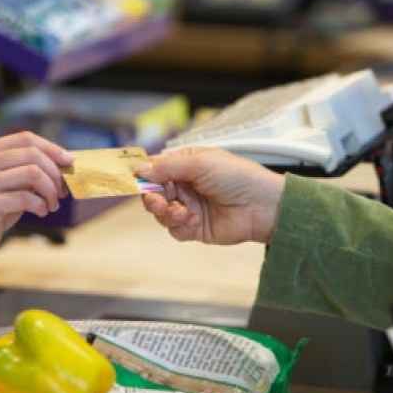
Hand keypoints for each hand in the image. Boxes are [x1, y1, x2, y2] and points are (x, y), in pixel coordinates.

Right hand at [0, 132, 73, 258]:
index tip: (70, 161)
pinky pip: (26, 198)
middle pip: (32, 154)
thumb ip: (29, 169)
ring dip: (50, 191)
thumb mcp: (11, 183)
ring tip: (52, 205)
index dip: (52, 148)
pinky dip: (41, 205)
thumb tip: (67, 161)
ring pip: (32, 174)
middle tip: (62, 191)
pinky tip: (41, 212)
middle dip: (55, 173)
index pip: (25, 138)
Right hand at [136, 147, 284, 244]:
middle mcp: (185, 185)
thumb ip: (168, 166)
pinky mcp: (195, 228)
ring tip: (176, 209)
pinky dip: (176, 224)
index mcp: (186, 164)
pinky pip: (174, 229)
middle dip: (151, 196)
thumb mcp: (201, 163)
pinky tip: (188, 218)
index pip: (155, 168)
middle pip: (153, 192)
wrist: (263, 206)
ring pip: (160, 212)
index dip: (142, 174)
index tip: (129, 178)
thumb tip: (140, 168)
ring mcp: (189, 207)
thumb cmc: (239, 177)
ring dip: (163, 211)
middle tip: (156, 198)